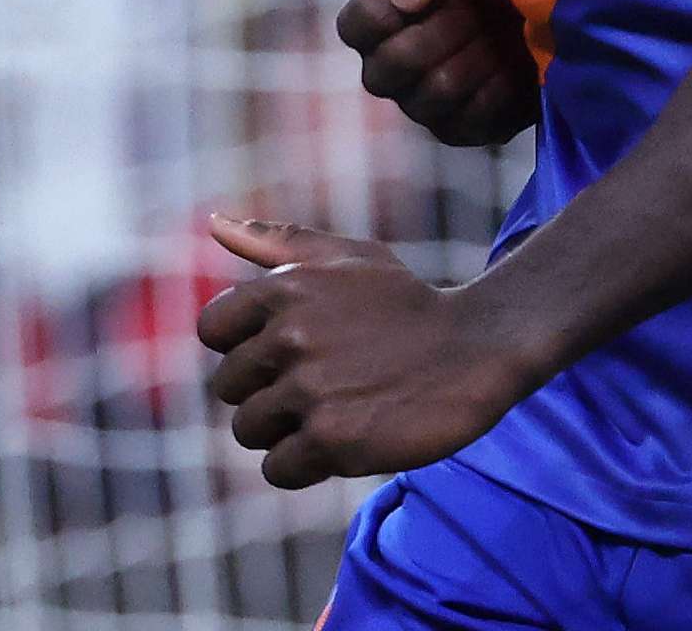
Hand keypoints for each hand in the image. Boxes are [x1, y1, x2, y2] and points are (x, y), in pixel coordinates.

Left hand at [196, 213, 539, 487]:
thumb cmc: (408, 304)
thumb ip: (278, 240)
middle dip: (268, 391)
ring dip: (287, 430)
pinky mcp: (331, 439)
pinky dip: (306, 465)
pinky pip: (278, 469)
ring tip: (338, 409)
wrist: (478, 350)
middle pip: (230, 387)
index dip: (247, 345)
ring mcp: (310, 390)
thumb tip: (214, 222)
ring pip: (250, 430)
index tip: (291, 348)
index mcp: (286, 287)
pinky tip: (346, 439)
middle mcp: (290, 337)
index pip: (213, 329)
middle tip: (325, 382)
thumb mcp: (351, 258)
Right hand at [336, 0, 537, 146]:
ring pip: (431, 95)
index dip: (388, 9)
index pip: (353, 26)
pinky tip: (516, 60)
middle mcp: (391, 67)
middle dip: (440, 30)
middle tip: (472, 7)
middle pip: (388, 69)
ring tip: (496, 31)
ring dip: (472, 56)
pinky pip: (472, 119)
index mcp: (378, 18)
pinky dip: (500, 86)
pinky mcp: (469, 127)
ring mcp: (427, 102)